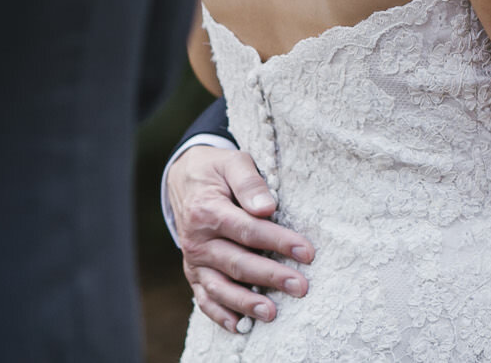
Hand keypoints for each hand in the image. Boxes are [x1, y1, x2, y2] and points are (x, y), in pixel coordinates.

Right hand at [167, 144, 313, 333]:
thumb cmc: (217, 171)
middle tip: (301, 286)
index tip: (307, 252)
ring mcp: (194, 260)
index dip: (278, 242)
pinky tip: (240, 326)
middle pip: (238, 263)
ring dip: (246, 303)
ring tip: (272, 313)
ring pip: (220, 287)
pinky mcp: (194, 273)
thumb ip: (250, 183)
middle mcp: (198, 240)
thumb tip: (267, 208)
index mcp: (208, 210)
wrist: (183, 178)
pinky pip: (204, 298)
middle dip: (271, 276)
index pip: (248, 230)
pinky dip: (220, 315)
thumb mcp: (233, 163)